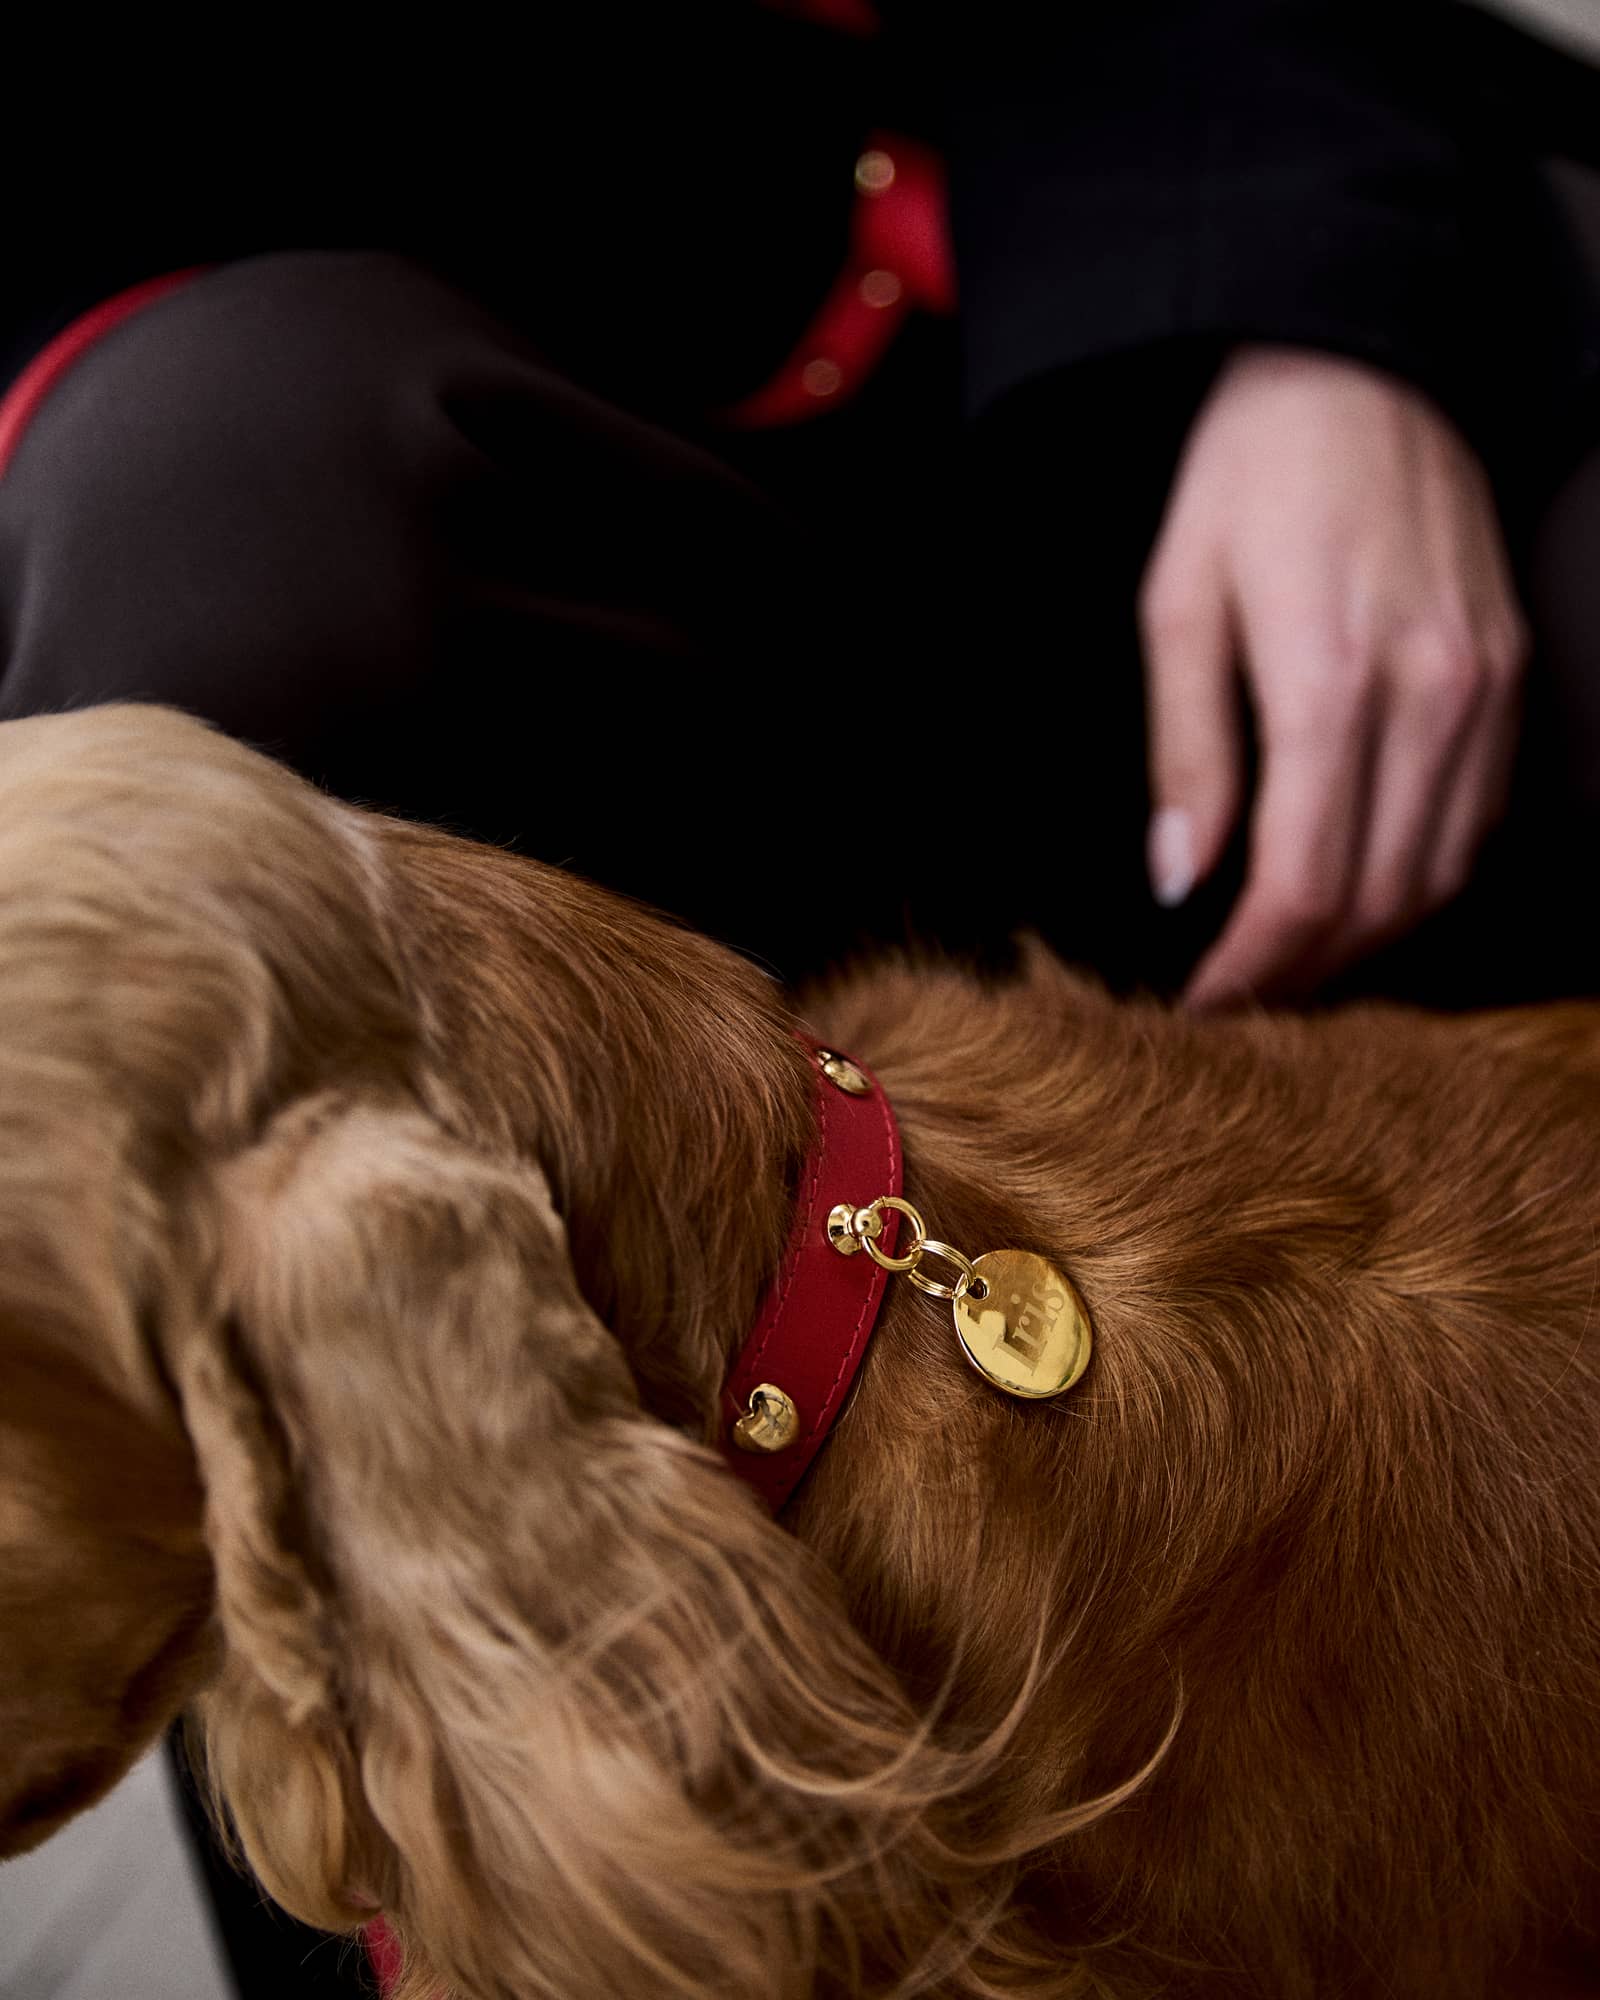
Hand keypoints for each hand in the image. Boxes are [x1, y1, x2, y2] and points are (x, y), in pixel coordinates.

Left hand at [1139, 345, 1528, 1008]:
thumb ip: (1185, 752)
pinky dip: (1418, 875)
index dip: (1252, 967)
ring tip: (1289, 960)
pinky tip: (1359, 886)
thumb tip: (1183, 879)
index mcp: (1333, 682)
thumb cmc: (1249, 475)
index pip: (1305, 883)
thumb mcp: (1178, 605)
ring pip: (1439, 872)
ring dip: (1363, 939)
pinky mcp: (1510, 672)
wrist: (1361, 365)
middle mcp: (1431, 695)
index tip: (1203, 1001)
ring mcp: (1485, 686)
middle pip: (1378, 898)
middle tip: (1239, 996)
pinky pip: (1476, 816)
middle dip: (1302, 971)